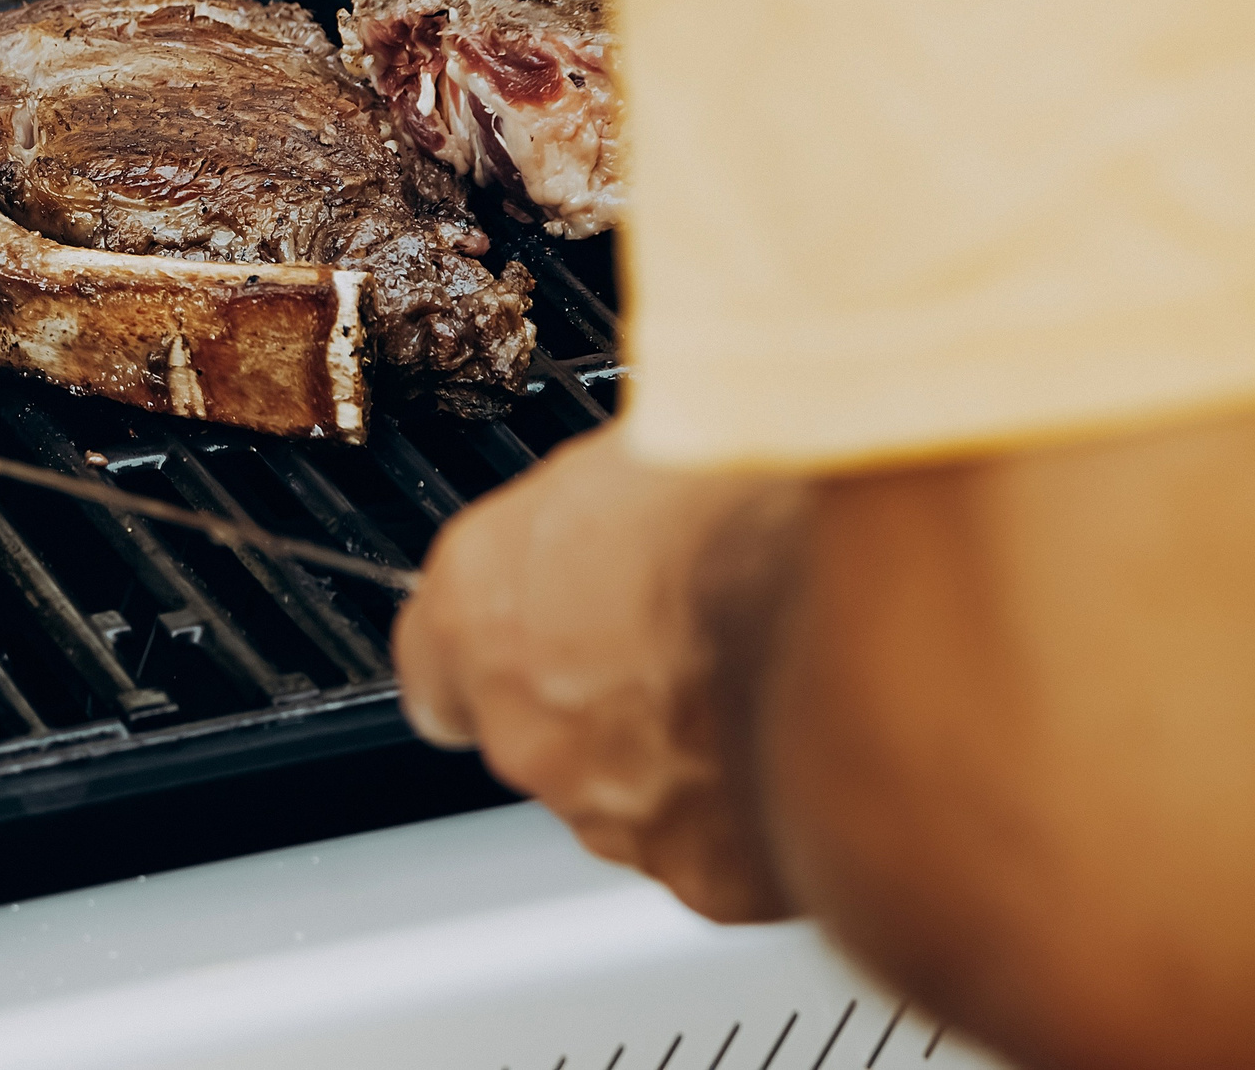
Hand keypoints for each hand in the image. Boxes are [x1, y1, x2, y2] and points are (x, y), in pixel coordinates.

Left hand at [394, 423, 805, 921]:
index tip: (545, 618)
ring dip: (689, 746)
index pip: (433, 654)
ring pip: (633, 791)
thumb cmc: (767, 499)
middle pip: (540, 725)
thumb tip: (628, 491)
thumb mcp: (643, 448)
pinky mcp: (708, 875)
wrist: (891, 601)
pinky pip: (723, 844)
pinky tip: (813, 736)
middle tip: (701, 629)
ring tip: (774, 673)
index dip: (500, 635)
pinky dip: (764, 806)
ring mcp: (612, 808)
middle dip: (613, 688)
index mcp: (480, 603)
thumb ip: (601, 507)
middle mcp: (524, 722)